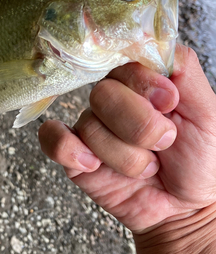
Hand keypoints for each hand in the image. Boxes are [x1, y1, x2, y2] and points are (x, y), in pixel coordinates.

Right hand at [39, 45, 215, 233]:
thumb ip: (184, 72)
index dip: (145, 85)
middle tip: (163, 144)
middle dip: (139, 126)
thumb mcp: (208, 112)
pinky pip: (53, 140)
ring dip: (126, 157)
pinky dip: (69, 151)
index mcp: (142, 83)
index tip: (169, 105)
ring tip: (147, 168)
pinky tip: (93, 165)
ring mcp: (92, 127)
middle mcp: (114, 100)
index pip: (126, 64)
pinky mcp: (74, 156)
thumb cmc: (199, 159)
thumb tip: (153, 45)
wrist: (184, 208)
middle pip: (104, 93)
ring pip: (90, 126)